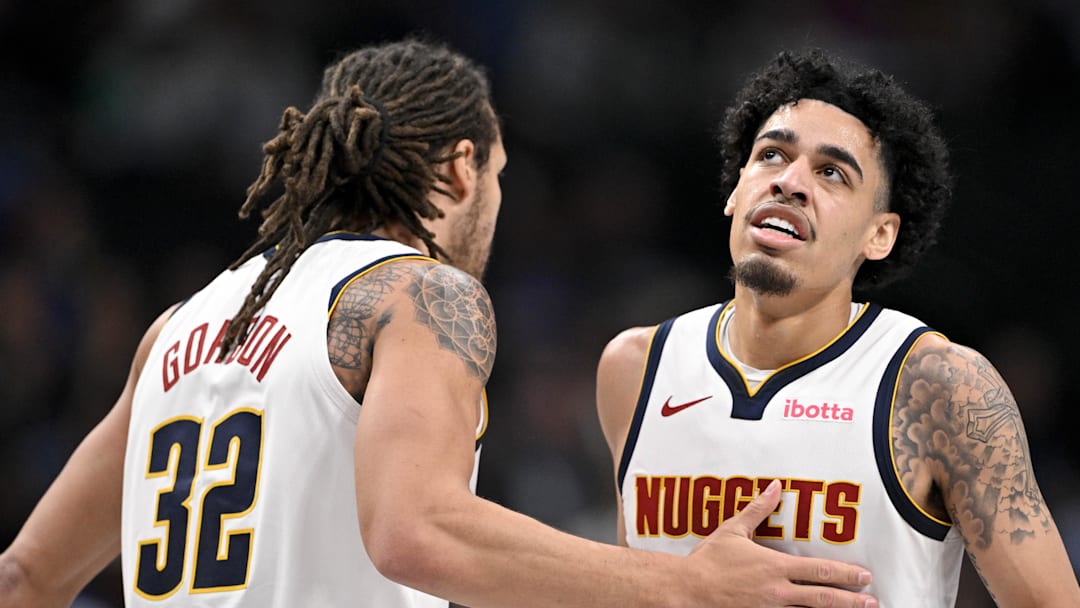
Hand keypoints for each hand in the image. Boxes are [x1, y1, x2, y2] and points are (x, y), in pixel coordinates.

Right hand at [688, 479, 877, 606]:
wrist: (687, 590)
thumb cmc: (708, 561)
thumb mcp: (733, 530)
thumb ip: (757, 510)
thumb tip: (774, 488)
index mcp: (774, 567)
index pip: (819, 571)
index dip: (845, 574)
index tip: (864, 576)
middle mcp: (777, 592)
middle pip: (823, 598)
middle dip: (850, 600)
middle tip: (870, 600)